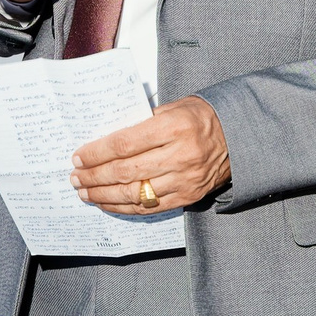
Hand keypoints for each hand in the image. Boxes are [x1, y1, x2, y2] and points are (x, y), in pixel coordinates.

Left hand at [71, 96, 231, 214]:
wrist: (239, 137)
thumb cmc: (202, 118)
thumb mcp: (173, 107)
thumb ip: (142, 121)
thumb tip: (105, 138)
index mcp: (174, 127)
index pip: (124, 143)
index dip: (96, 152)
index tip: (78, 156)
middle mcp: (180, 155)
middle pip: (125, 171)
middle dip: (94, 176)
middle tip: (75, 177)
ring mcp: (185, 179)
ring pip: (135, 193)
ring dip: (104, 195)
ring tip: (85, 192)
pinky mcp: (188, 196)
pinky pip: (150, 207)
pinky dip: (124, 207)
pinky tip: (108, 203)